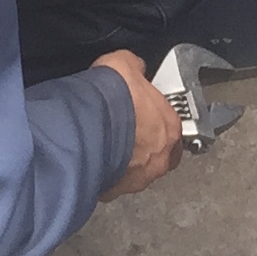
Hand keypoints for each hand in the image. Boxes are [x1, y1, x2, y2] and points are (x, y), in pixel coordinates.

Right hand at [93, 49, 181, 197]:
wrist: (86, 124)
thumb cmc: (112, 98)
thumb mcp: (126, 63)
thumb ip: (135, 69)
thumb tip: (134, 67)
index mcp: (170, 127)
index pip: (170, 127)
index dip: (154, 120)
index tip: (140, 115)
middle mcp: (159, 158)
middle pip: (158, 155)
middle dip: (144, 146)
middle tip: (125, 133)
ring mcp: (138, 178)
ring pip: (136, 172)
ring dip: (124, 161)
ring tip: (105, 145)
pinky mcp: (115, 192)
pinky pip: (112, 183)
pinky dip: (104, 173)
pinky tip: (92, 158)